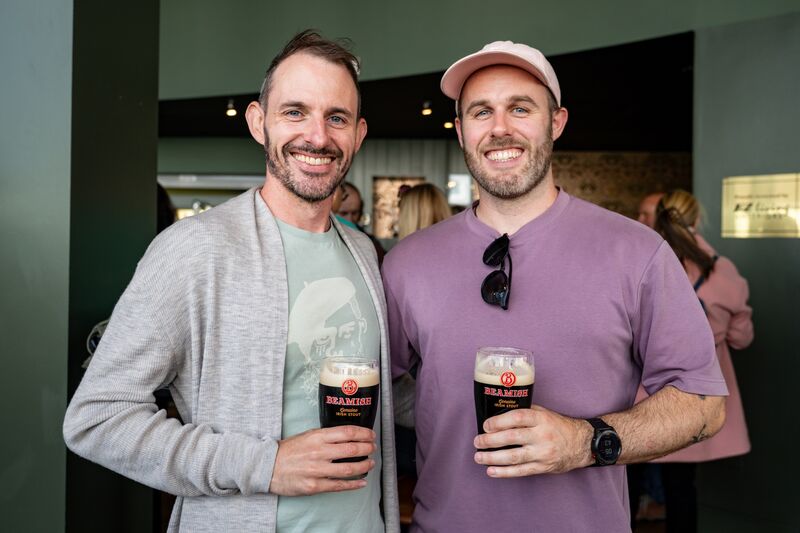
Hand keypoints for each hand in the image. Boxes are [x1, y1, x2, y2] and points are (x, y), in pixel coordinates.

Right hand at [269, 425, 376, 495]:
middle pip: (352, 449)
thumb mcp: (307, 435)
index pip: (348, 432)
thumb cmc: (289, 450)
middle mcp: (319, 452)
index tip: (371, 434)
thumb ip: (326, 436)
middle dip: (368, 448)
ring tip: (371, 463)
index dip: (364, 433)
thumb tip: (348, 436)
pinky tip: (362, 482)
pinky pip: (339, 486)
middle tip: (373, 448)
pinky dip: (354, 484)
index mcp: (318, 437)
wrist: (268, 466)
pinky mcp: (315, 485)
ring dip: (364, 466)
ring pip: (349, 469)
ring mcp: (318, 470)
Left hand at [473, 405, 592, 476]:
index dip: (498, 422)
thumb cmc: (558, 426)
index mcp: (541, 419)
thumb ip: (524, 413)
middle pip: (511, 438)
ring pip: (514, 457)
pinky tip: (491, 470)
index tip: (485, 425)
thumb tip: (498, 414)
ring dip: (492, 458)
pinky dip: (504, 472)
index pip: (517, 418)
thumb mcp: (543, 413)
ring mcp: (542, 453)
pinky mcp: (543, 467)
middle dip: (490, 440)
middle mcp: (542, 435)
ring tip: (478, 457)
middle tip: (477, 441)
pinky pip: (521, 471)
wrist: (581, 444)